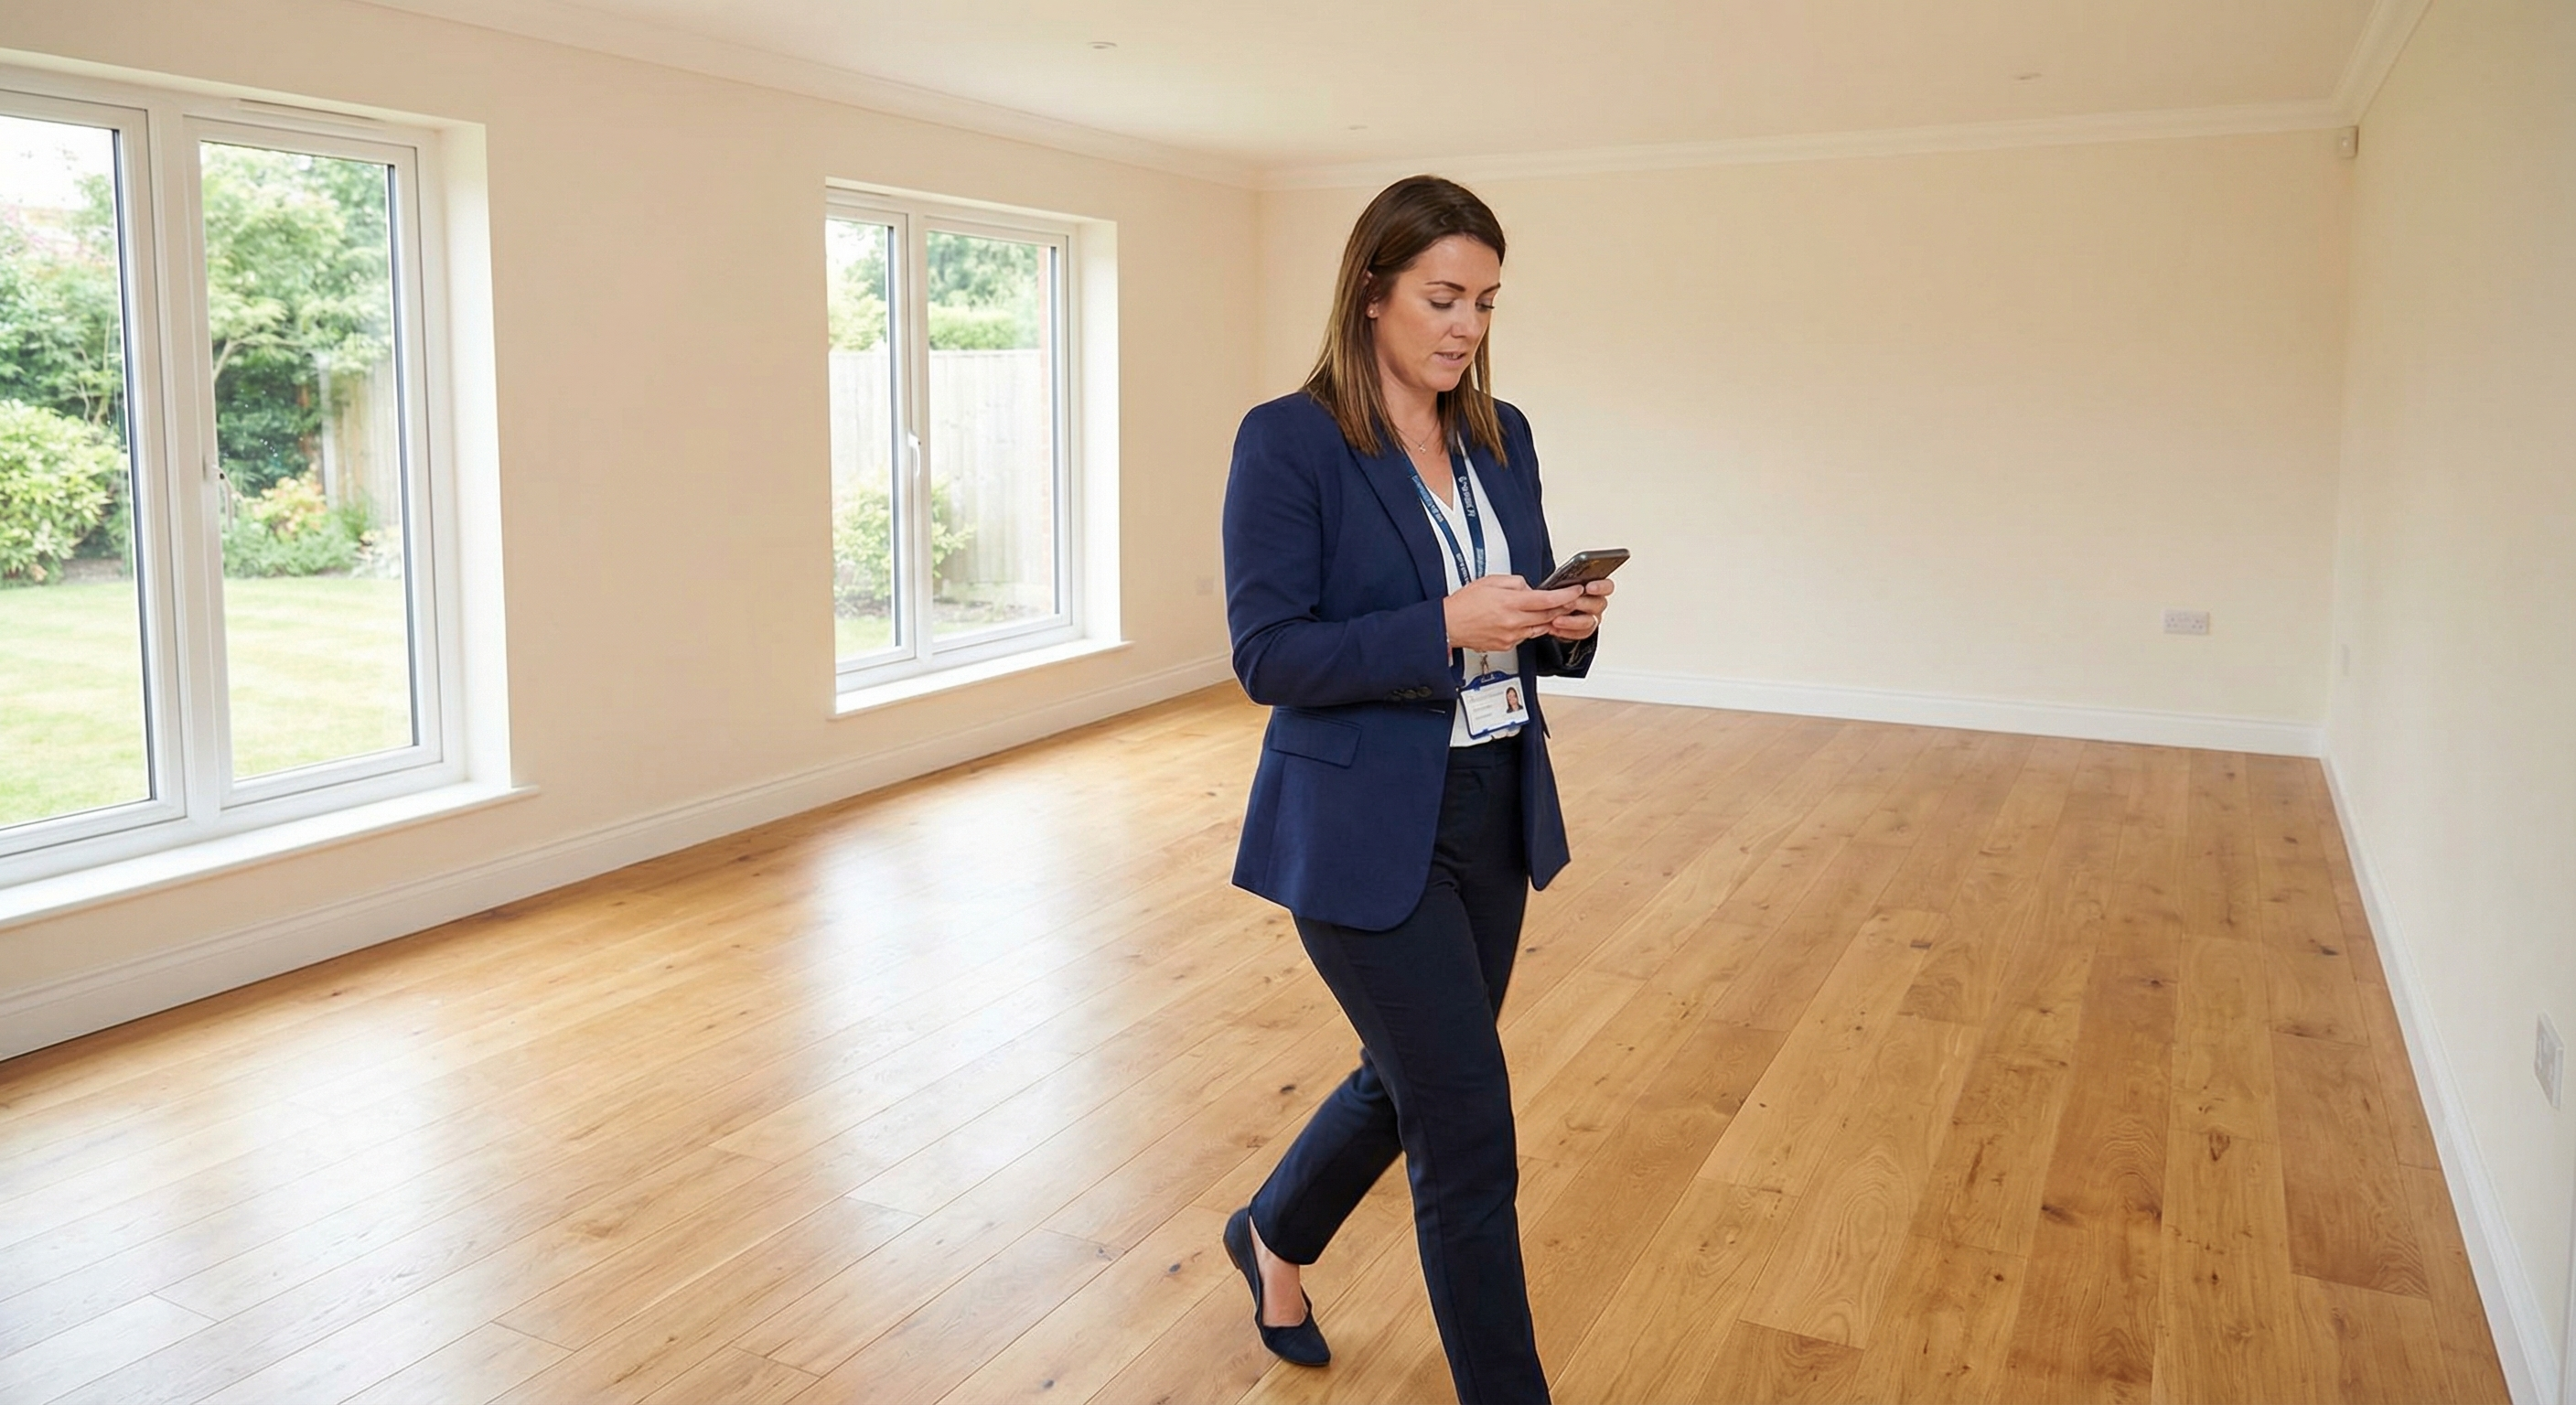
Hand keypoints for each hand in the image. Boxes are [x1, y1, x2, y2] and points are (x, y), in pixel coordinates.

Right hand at [1443, 575, 1583, 653]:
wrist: (1448, 625)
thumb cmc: (1464, 604)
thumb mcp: (1490, 581)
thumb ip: (1514, 582)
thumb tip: (1528, 587)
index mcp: (1510, 603)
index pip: (1547, 599)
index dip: (1565, 595)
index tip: (1575, 591)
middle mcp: (1513, 621)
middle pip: (1548, 615)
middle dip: (1563, 608)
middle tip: (1570, 600)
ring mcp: (1511, 635)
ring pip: (1540, 627)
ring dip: (1548, 619)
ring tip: (1550, 611)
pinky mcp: (1507, 645)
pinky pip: (1527, 636)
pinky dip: (1531, 627)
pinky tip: (1527, 621)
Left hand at [1543, 577, 1613, 639]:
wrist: (1538, 613)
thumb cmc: (1550, 595)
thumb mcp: (1556, 585)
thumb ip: (1565, 585)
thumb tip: (1574, 587)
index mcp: (1593, 588)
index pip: (1607, 586)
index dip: (1601, 587)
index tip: (1589, 588)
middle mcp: (1595, 603)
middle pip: (1599, 604)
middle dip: (1581, 604)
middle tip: (1565, 604)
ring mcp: (1591, 618)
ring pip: (1590, 622)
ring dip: (1572, 621)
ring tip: (1556, 620)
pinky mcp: (1583, 631)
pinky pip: (1582, 634)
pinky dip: (1568, 632)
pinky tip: (1555, 628)